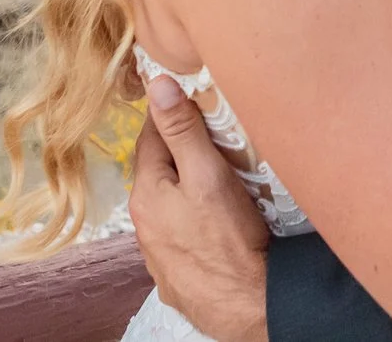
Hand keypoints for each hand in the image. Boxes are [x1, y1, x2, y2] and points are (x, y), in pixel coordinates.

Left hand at [130, 72, 268, 341]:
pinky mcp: (178, 278)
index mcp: (146, 196)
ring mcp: (159, 256)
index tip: (183, 98)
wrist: (247, 306)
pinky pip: (182, 238)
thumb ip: (183, 130)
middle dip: (178, 154)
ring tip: (215, 181)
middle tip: (209, 137)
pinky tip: (216, 224)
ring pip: (169, 208)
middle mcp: (144, 227)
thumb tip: (157, 85)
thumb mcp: (208, 174)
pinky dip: (193, 224)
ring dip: (184, 191)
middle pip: (158, 175)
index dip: (167, 115)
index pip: (149, 139)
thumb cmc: (229, 240)